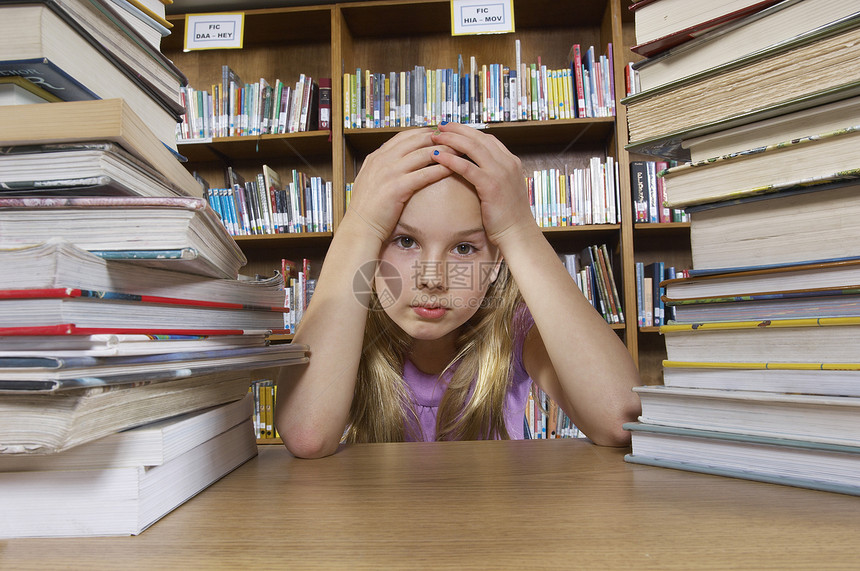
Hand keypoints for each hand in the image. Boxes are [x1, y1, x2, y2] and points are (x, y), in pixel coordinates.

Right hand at [346, 127, 451, 241]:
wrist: (360, 227)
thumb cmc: (368, 209)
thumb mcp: (371, 180)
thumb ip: (382, 168)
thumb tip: (396, 161)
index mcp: (376, 157)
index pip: (403, 136)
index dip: (423, 133)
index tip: (438, 134)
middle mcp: (383, 161)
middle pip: (416, 140)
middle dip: (437, 138)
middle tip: (454, 139)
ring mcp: (389, 173)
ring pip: (422, 154)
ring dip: (443, 151)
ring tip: (459, 150)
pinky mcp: (397, 187)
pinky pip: (424, 174)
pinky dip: (440, 169)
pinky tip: (452, 168)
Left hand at [429, 122, 536, 246]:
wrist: (518, 233)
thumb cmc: (508, 216)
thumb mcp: (505, 189)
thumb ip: (494, 175)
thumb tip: (478, 170)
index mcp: (511, 162)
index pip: (487, 138)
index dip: (468, 132)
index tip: (452, 129)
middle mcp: (507, 162)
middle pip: (478, 137)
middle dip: (457, 129)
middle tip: (439, 126)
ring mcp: (500, 172)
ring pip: (472, 147)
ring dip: (451, 139)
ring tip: (435, 137)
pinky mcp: (490, 185)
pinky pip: (467, 167)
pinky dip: (450, 159)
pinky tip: (436, 156)